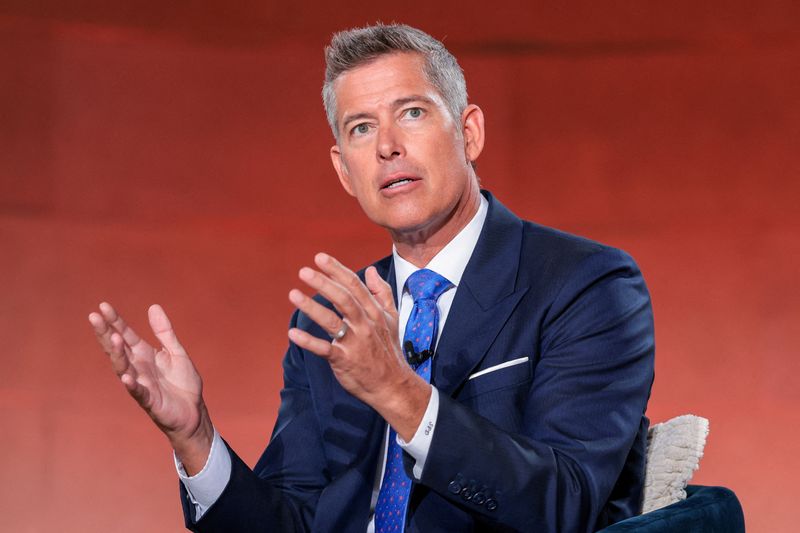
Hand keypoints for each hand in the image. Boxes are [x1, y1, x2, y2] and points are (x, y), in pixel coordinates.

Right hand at [88, 302, 212, 473]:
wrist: (194, 411)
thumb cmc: (183, 383)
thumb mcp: (176, 352)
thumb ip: (165, 332)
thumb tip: (153, 306)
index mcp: (144, 354)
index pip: (126, 334)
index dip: (115, 321)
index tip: (103, 305)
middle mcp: (138, 368)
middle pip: (118, 348)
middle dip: (106, 333)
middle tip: (94, 316)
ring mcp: (141, 384)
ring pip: (124, 367)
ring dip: (118, 354)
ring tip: (113, 338)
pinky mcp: (150, 401)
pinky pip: (139, 392)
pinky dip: (132, 385)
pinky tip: (126, 376)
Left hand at [287, 253, 430, 440]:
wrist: (393, 385)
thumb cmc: (388, 350)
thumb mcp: (392, 318)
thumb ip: (382, 293)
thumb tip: (371, 271)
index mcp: (374, 312)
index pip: (355, 286)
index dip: (337, 270)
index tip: (320, 258)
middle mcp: (364, 325)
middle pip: (343, 299)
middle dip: (323, 283)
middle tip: (304, 271)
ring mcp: (354, 343)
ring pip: (332, 321)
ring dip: (312, 307)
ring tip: (293, 294)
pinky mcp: (344, 361)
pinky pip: (324, 349)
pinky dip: (308, 341)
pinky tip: (293, 333)